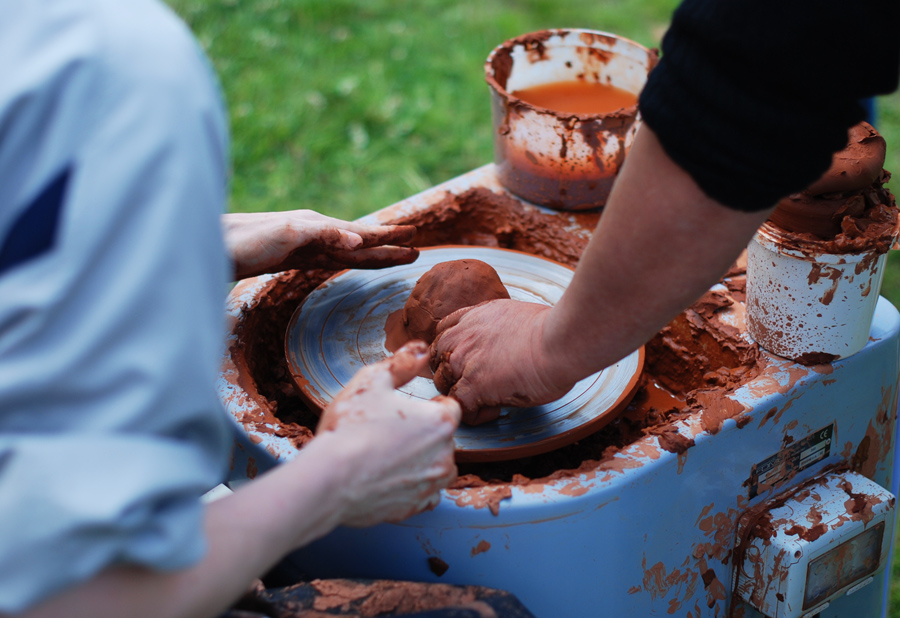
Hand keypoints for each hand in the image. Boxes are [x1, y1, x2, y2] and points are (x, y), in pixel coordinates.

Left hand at [223, 210, 417, 279]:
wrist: (204, 245)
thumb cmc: (240, 241)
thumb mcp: (283, 235)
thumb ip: (321, 234)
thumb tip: (357, 239)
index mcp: (316, 227)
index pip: (361, 234)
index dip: (388, 239)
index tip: (414, 239)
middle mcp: (312, 233)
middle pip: (359, 241)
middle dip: (388, 246)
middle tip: (417, 249)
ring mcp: (301, 245)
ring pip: (346, 250)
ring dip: (371, 253)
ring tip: (393, 255)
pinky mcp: (287, 257)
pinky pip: (327, 257)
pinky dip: (345, 257)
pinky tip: (349, 257)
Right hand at [317, 341, 460, 526]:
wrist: (328, 479)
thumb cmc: (350, 427)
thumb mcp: (373, 381)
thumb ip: (402, 363)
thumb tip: (422, 349)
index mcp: (440, 422)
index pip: (449, 408)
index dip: (428, 406)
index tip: (407, 410)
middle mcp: (444, 455)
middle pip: (443, 439)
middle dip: (423, 434)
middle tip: (389, 432)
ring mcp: (430, 485)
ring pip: (437, 468)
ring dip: (421, 462)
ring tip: (388, 455)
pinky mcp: (413, 508)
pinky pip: (423, 495)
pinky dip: (411, 487)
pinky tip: (387, 478)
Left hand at [430, 300, 576, 424]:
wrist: (560, 341)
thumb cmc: (552, 330)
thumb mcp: (515, 315)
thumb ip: (498, 328)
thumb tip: (506, 343)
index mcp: (473, 317)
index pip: (444, 333)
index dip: (453, 350)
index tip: (469, 362)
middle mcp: (463, 336)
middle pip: (437, 358)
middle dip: (452, 373)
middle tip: (476, 384)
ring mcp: (464, 360)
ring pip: (443, 383)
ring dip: (460, 393)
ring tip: (487, 398)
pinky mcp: (473, 385)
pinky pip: (458, 405)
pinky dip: (473, 414)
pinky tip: (495, 410)